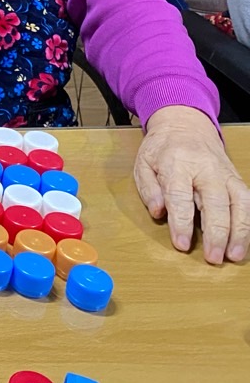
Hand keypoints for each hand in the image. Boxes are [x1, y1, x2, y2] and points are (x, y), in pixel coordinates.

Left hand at [134, 105, 249, 263]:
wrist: (185, 124)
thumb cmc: (161, 148)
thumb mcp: (143, 163)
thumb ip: (148, 188)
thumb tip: (158, 212)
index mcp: (177, 164)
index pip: (180, 196)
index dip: (181, 223)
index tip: (182, 244)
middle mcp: (205, 169)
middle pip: (215, 202)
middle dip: (216, 232)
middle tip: (214, 258)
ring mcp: (225, 174)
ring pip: (239, 203)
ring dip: (239, 231)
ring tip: (234, 255)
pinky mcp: (236, 179)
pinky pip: (248, 201)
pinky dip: (249, 221)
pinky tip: (245, 240)